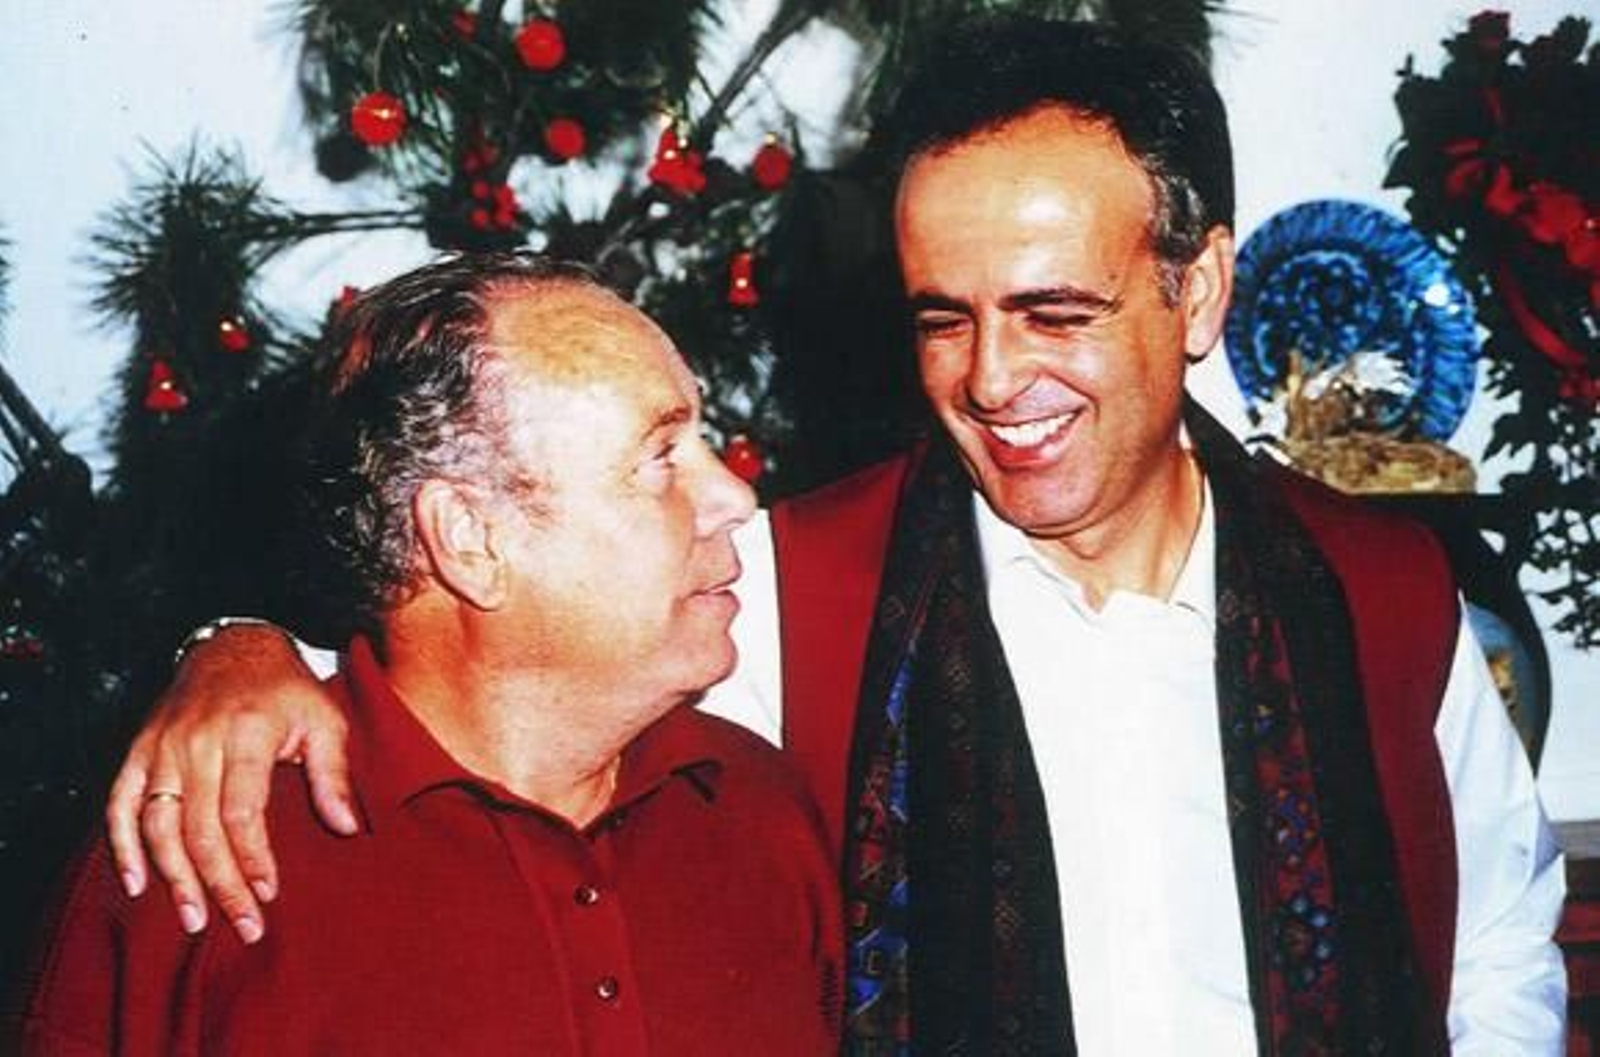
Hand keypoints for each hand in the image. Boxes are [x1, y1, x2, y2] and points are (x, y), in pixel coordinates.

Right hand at [105, 623, 357, 943]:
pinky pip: (119, 804)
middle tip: (242, 927)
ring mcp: (162, 747)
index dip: (252, 859)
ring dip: (173, 877)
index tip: (268, 895)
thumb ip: (334, 774)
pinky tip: (137, 883)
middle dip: (220, 884)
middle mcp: (197, 742)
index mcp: (246, 733)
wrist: (234, 645)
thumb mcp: (326, 719)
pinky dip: (123, 846)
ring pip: (158, 824)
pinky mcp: (139, 751)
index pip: (242, 812)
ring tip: (194, 920)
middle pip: (199, 829)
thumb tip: (348, 827)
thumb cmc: (286, 689)